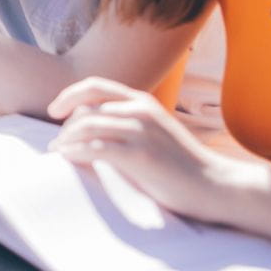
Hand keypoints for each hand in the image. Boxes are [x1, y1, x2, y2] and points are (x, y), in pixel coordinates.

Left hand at [47, 77, 234, 222]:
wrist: (216, 185)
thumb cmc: (180, 163)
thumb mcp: (152, 131)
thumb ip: (126, 122)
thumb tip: (90, 126)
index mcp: (142, 101)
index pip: (95, 85)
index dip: (69, 95)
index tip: (54, 111)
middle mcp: (140, 110)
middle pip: (86, 106)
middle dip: (64, 124)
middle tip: (55, 142)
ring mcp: (142, 131)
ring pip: (88, 124)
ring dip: (66, 138)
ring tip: (58, 151)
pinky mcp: (142, 155)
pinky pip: (98, 147)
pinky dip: (77, 151)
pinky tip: (69, 158)